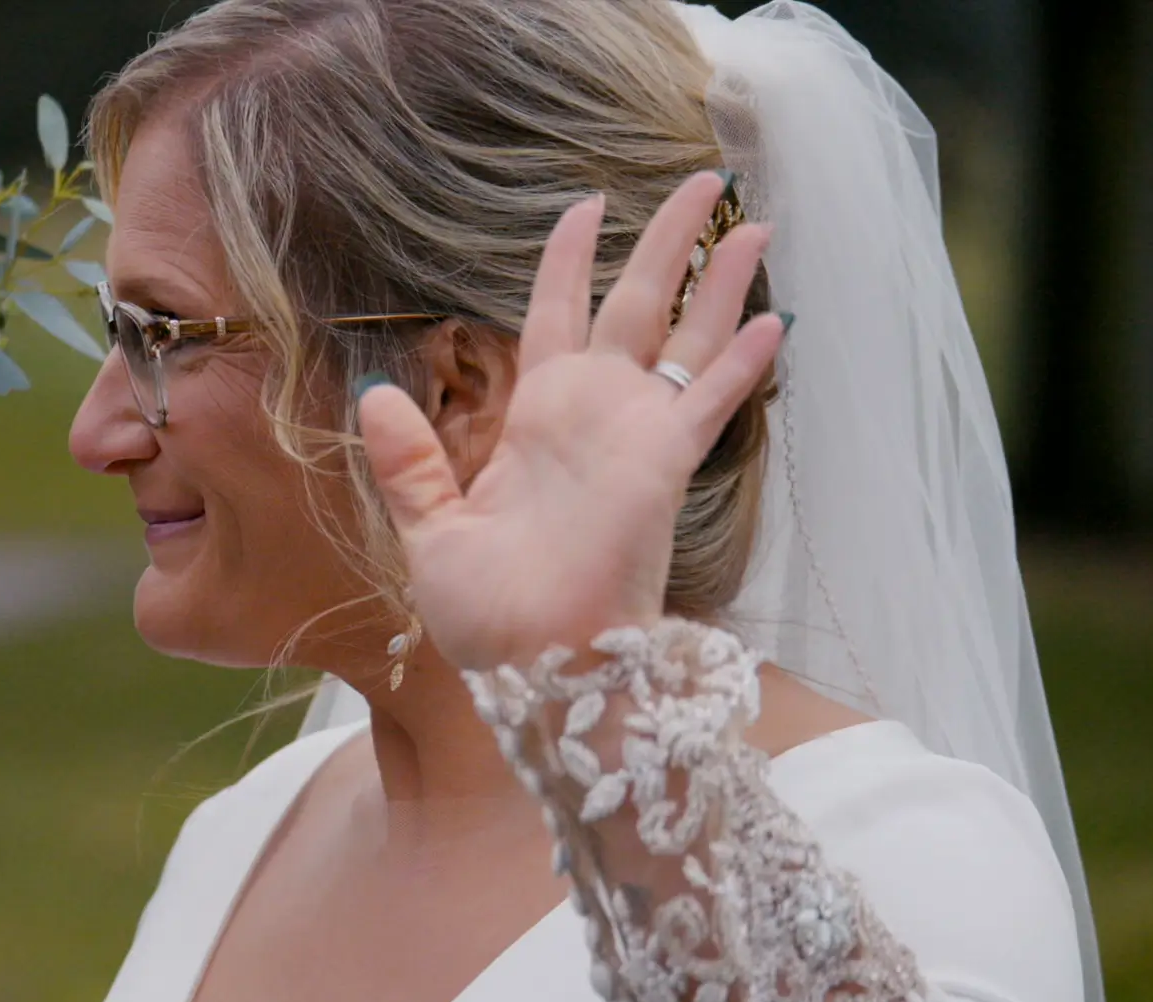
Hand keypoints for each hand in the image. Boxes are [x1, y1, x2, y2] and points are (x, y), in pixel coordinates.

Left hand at [358, 172, 784, 671]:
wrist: (527, 670)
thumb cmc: (484, 615)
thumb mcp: (430, 528)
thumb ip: (410, 461)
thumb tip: (376, 393)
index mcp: (535, 424)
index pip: (556, 317)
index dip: (570, 261)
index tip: (586, 205)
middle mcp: (591, 418)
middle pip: (636, 305)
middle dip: (667, 243)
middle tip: (703, 180)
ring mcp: (632, 438)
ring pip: (684, 337)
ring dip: (718, 279)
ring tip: (753, 218)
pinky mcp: (661, 467)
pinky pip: (707, 402)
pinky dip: (741, 364)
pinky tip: (776, 317)